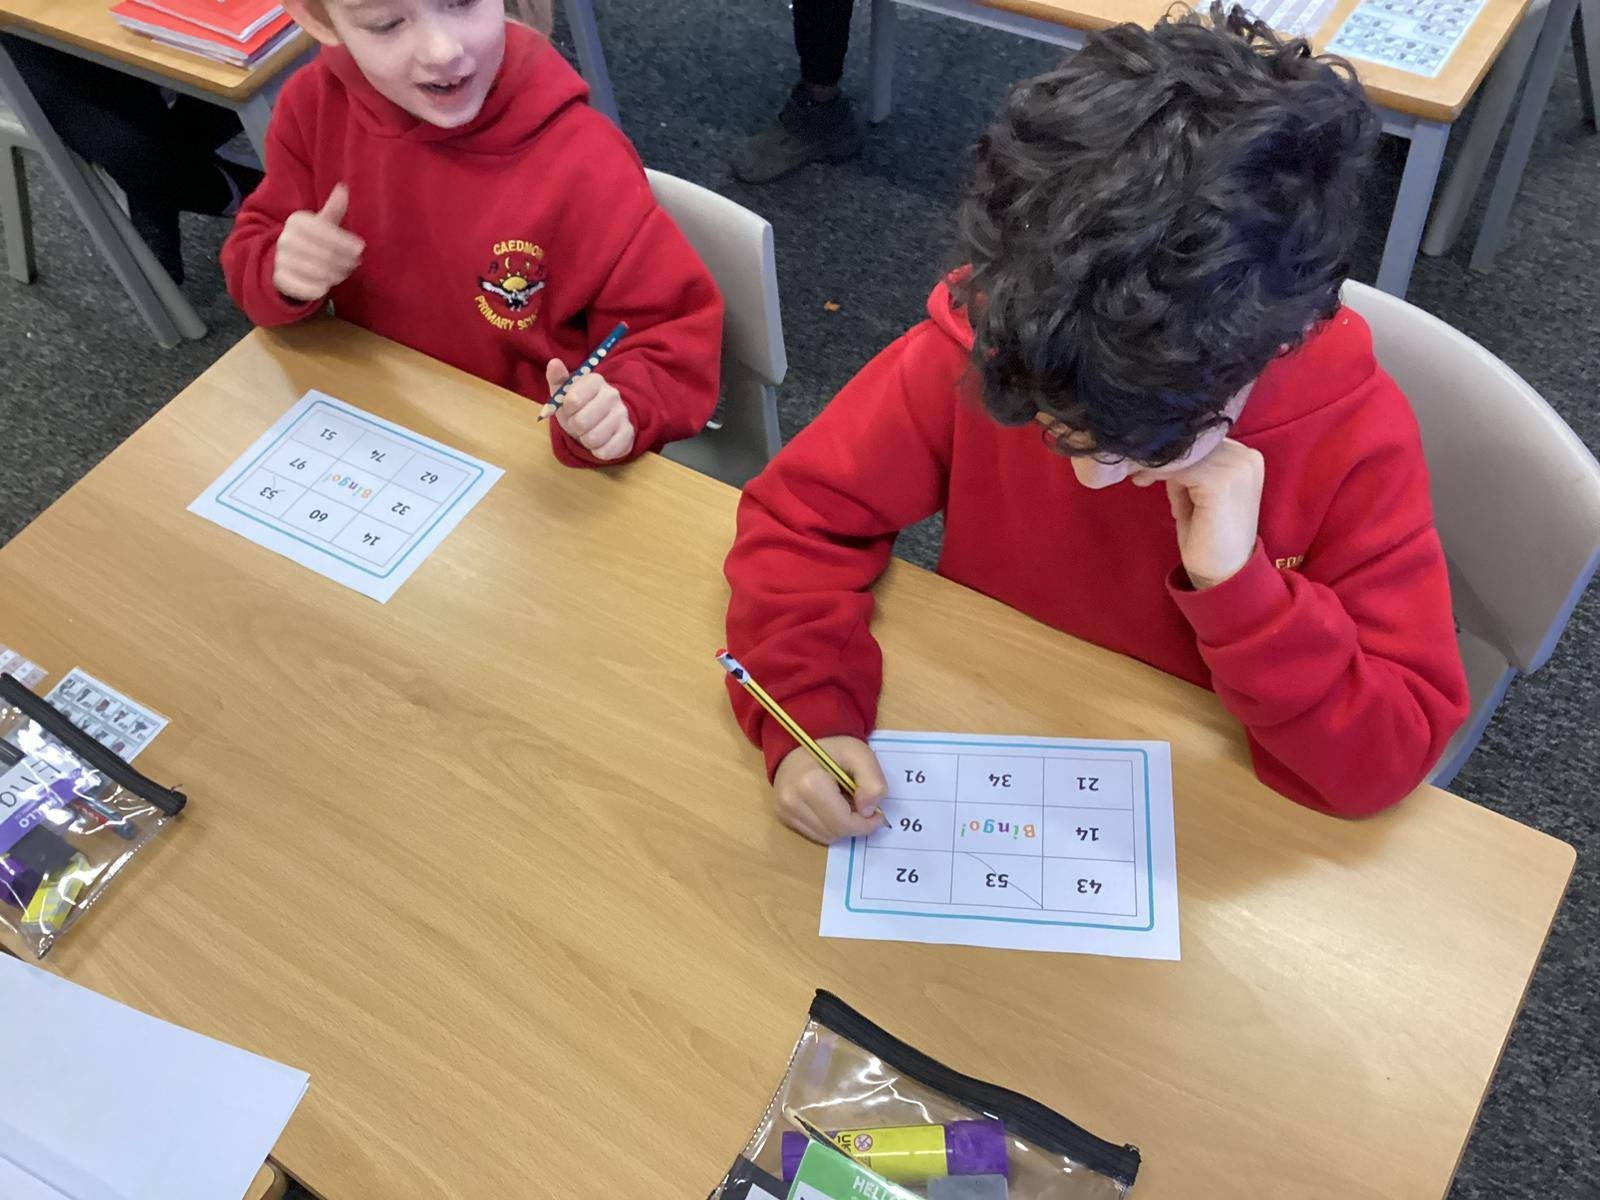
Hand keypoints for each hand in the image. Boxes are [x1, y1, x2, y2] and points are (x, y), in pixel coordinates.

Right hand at [272, 183, 363, 302]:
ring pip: (319, 271)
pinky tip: (328, 283)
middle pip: (324, 254)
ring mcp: (281, 259)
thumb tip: (343, 187)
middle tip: (355, 263)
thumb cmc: (310, 239)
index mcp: (296, 221)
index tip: (360, 248)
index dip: (344, 241)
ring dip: (337, 274)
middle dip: (344, 260)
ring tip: (344, 272)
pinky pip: (308, 287)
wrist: (283, 260)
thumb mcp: (321, 223)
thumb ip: (334, 209)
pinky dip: (322, 287)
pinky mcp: (281, 279)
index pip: (324, 232)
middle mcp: (285, 239)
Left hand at [545, 359, 635, 460]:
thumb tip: (554, 363)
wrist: (601, 421)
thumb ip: (557, 378)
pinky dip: (597, 451)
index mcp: (594, 380)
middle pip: (581, 422)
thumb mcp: (563, 392)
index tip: (570, 408)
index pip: (573, 400)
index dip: (566, 410)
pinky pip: (606, 451)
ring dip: (585, 440)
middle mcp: (612, 395)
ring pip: (593, 439)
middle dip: (575, 427)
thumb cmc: (578, 406)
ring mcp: (622, 414)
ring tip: (589, 432)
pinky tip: (600, 442)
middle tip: (578, 423)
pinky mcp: (629, 434)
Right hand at [772, 737, 887, 843]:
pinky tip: (830, 806)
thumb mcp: (861, 754)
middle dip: (854, 825)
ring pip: (825, 837)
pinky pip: (814, 834)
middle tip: (861, 805)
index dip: (866, 824)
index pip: (844, 824)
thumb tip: (869, 811)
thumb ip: (873, 782)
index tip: (877, 814)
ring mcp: (784, 811)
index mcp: (810, 784)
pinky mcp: (782, 816)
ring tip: (844, 802)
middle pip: (835, 833)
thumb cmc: (832, 748)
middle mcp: (791, 802)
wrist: (800, 744)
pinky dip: (829, 826)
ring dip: (841, 826)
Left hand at [1146, 438, 1264, 590]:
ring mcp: (1238, 468)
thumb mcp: (1194, 491)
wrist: (1222, 573)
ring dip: (1155, 464)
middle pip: (1193, 440)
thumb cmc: (1207, 533)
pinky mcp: (1221, 482)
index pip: (1201, 437)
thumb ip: (1186, 467)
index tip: (1141, 459)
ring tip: (1140, 479)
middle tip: (1134, 469)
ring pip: (1182, 451)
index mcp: (1245, 456)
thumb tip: (1155, 448)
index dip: (1170, 446)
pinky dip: (1157, 472)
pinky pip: (1179, 466)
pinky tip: (1144, 483)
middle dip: (1159, 453)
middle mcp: (1247, 456)